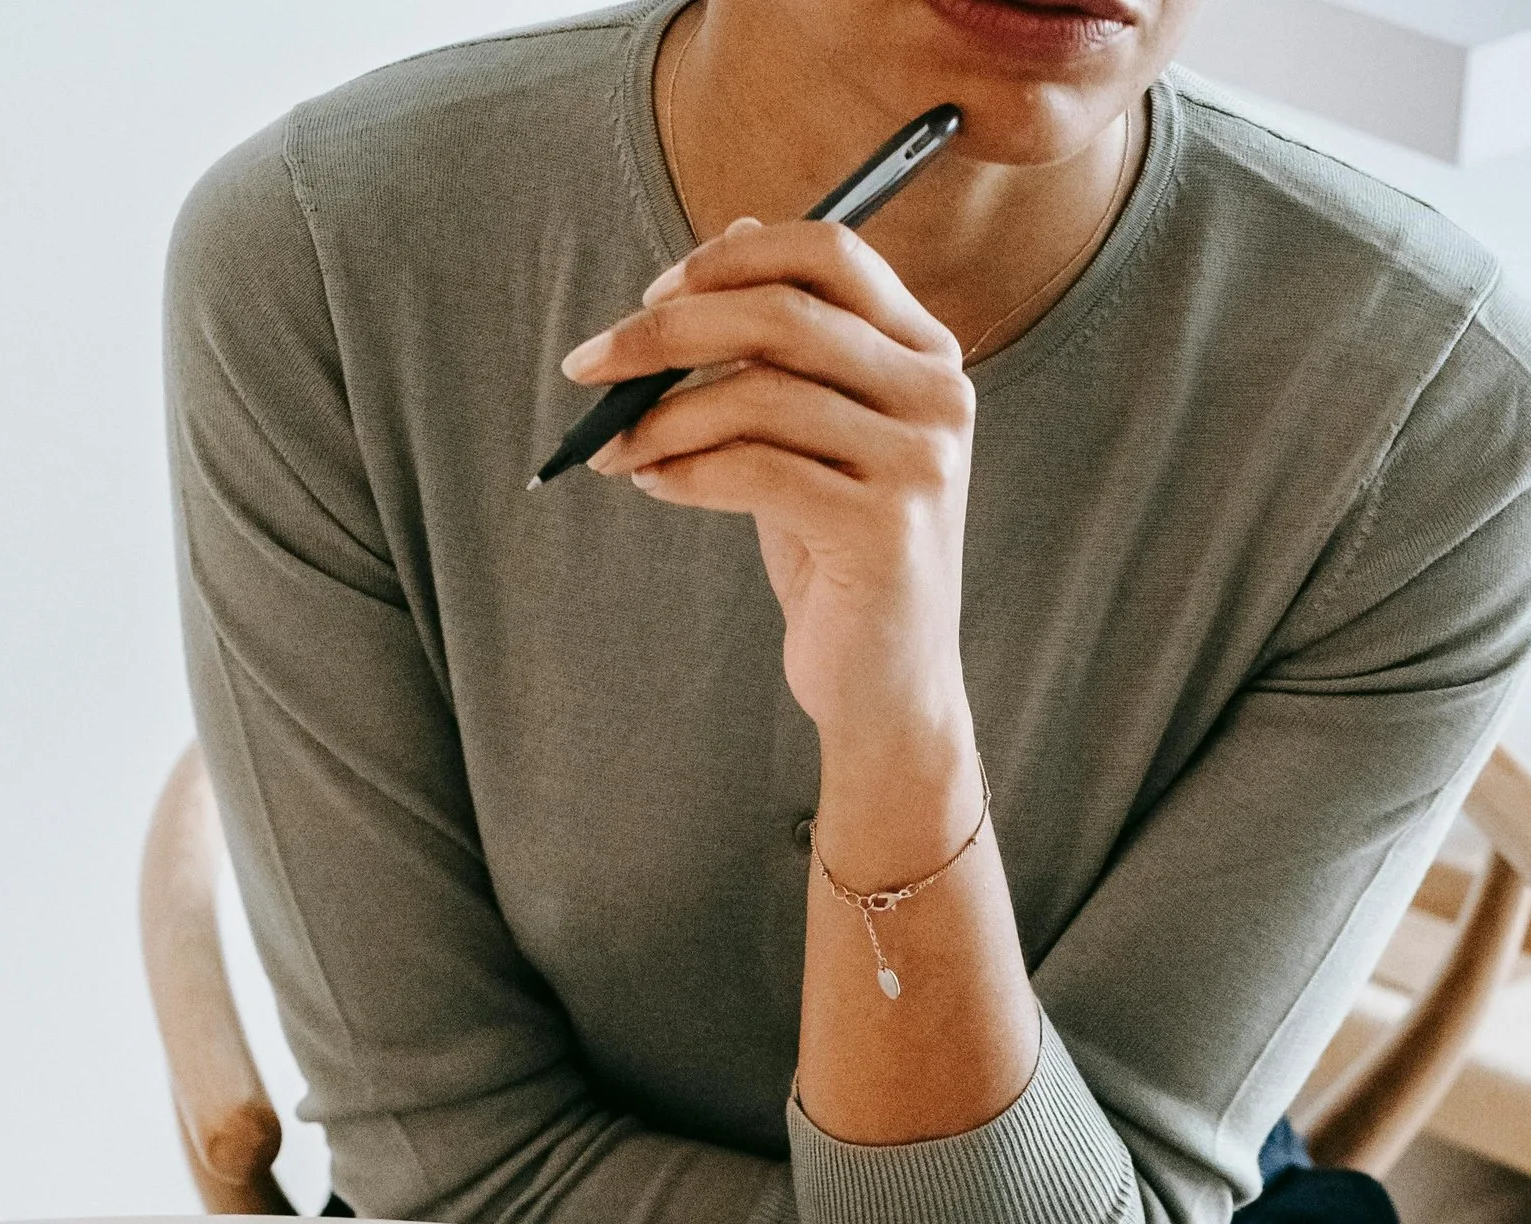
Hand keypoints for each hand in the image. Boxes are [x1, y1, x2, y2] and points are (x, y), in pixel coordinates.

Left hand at [562, 218, 975, 761]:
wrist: (887, 682)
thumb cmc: (839, 552)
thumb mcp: (815, 433)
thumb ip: (788, 345)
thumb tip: (731, 234)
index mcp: (927, 355)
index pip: (831, 252)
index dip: (730, 259)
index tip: (653, 293)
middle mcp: (938, 398)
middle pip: (783, 314)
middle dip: (667, 332)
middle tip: (591, 365)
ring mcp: (919, 464)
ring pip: (758, 394)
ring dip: (661, 417)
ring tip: (615, 448)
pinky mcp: (885, 530)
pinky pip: (755, 471)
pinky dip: (684, 473)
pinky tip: (652, 486)